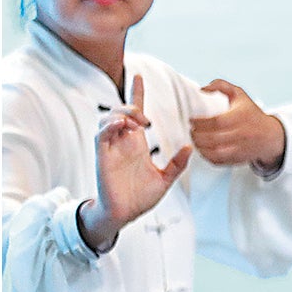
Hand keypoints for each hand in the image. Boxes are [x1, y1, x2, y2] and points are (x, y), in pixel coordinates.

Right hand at [79, 74, 192, 249]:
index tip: (139, 77)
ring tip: (135, 122)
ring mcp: (111, 148)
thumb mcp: (166, 179)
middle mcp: (123, 142)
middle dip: (132, 107)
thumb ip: (177, 164)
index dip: (137, 94)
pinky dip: (110, 126)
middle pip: (122, 112)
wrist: (125, 214)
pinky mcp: (102, 156)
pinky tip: (122, 126)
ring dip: (121, 114)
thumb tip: (190, 147)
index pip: (136, 112)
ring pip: (109, 119)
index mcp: (137, 144)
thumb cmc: (141, 197)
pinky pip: (101, 135)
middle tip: (146, 119)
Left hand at [190, 79, 285, 167]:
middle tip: (192, 130)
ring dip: (200, 147)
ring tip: (196, 139)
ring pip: (214, 152)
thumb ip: (220, 85)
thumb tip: (202, 89)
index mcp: (240, 117)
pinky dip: (207, 156)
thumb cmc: (251, 114)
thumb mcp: (239, 94)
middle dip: (196, 135)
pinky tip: (203, 149)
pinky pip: (218, 161)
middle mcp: (241, 135)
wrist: (270, 136)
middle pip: (212, 139)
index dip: (200, 122)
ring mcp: (240, 149)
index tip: (192, 120)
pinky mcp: (238, 159)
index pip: (216, 122)